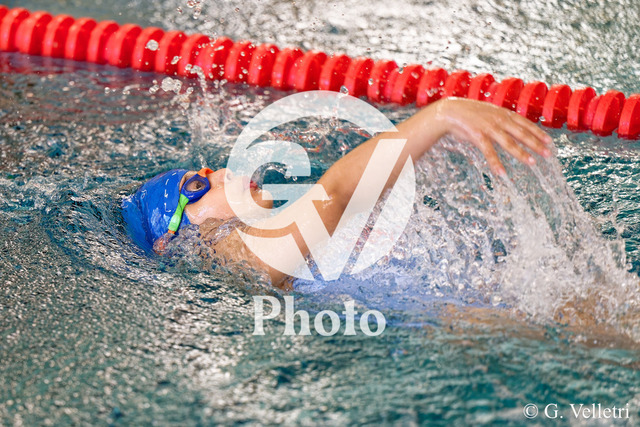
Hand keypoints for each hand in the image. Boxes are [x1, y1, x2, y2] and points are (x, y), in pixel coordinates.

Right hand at [432, 97, 552, 175]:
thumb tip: (512, 127)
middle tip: (547, 154)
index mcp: (503, 113)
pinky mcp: (478, 136)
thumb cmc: (468, 114)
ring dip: (521, 153)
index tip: (549, 141)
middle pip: (521, 133)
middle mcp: (499, 119)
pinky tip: (502, 173)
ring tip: (531, 162)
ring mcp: (489, 128)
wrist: (449, 111)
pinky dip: (496, 163)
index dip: (538, 132)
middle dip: (536, 144)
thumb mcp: (488, 113)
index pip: (525, 123)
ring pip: (509, 143)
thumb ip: (500, 119)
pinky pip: (489, 152)